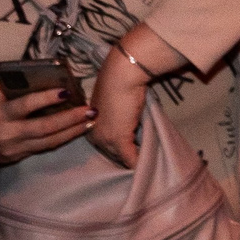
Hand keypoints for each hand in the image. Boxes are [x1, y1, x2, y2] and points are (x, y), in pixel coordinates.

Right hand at [0, 84, 94, 170]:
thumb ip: (10, 89)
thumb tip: (38, 75)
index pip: (24, 106)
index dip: (45, 99)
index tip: (65, 91)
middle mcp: (6, 134)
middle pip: (43, 128)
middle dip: (69, 120)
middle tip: (91, 110)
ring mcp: (11, 150)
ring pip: (47, 143)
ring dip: (71, 132)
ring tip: (90, 121)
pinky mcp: (14, 159)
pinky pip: (41, 149)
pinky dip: (60, 140)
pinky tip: (75, 132)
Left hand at [89, 49, 149, 167]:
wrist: (122, 74)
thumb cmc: (121, 83)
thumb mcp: (117, 105)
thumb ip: (120, 120)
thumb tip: (131, 128)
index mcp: (88, 126)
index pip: (105, 147)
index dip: (122, 150)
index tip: (135, 151)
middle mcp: (92, 134)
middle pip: (113, 155)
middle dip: (128, 157)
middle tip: (144, 160)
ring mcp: (103, 138)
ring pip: (121, 159)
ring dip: (135, 161)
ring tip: (149, 163)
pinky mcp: (117, 139)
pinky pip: (131, 159)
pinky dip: (140, 163)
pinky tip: (151, 165)